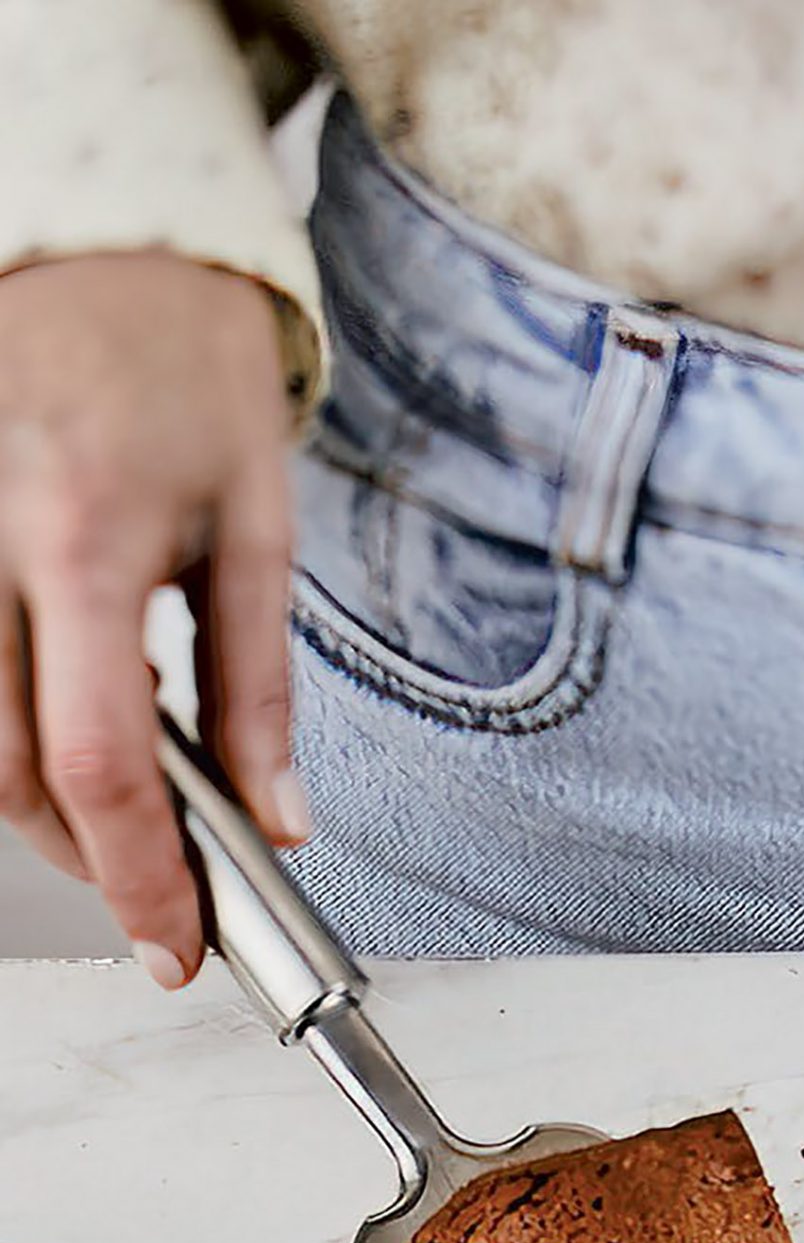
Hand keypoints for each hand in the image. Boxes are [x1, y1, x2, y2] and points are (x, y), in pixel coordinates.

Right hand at [0, 251, 305, 986]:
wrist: (91, 236)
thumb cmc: (182, 363)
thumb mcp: (258, 525)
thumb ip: (260, 685)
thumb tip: (277, 821)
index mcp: (84, 540)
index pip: (100, 762)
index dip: (137, 877)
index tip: (177, 945)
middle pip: (12, 770)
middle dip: (92, 858)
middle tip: (164, 893)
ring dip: (43, 804)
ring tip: (126, 813)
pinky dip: (7, 732)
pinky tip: (70, 719)